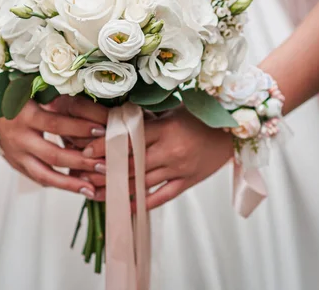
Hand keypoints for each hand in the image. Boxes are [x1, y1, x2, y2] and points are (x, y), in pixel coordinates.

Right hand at [0, 98, 107, 197]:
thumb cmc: (20, 94)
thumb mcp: (36, 91)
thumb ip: (59, 100)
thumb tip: (93, 108)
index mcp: (25, 115)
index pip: (56, 124)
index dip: (80, 128)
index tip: (102, 131)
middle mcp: (19, 137)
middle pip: (53, 155)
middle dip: (81, 161)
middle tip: (104, 165)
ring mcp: (15, 154)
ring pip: (44, 175)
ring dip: (70, 184)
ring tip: (92, 189)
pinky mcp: (15, 164)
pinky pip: (38, 179)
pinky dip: (58, 184)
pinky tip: (76, 188)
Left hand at [81, 107, 233, 208]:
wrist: (235, 130)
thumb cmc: (201, 115)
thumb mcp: (172, 111)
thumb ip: (147, 118)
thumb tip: (116, 120)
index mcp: (165, 128)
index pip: (128, 139)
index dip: (105, 146)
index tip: (85, 150)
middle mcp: (170, 150)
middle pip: (131, 163)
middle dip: (106, 169)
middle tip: (84, 173)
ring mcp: (179, 169)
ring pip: (142, 182)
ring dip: (118, 188)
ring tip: (96, 192)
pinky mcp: (188, 181)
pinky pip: (161, 196)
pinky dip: (142, 203)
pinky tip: (125, 207)